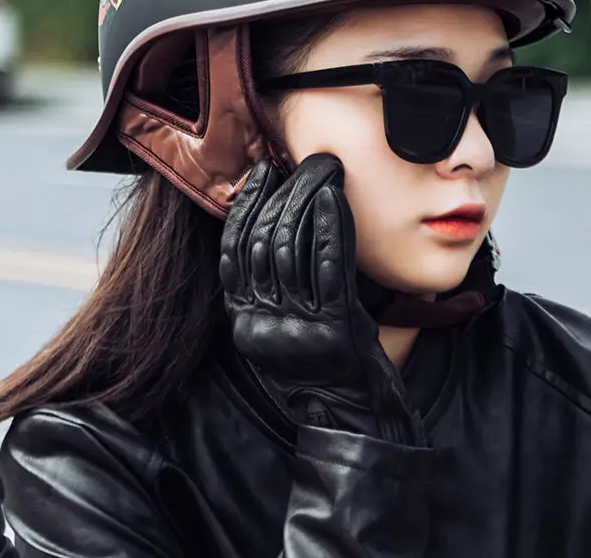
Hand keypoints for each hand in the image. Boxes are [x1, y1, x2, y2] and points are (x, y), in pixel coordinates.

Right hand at [219, 153, 425, 445]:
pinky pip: (328, 267)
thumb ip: (273, 291)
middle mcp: (262, 325)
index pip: (233, 252)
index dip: (246, 207)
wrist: (357, 426)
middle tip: (304, 163)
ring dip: (308, 200)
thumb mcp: (284, 334)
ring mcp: (297, 328)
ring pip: (292, 248)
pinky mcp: (334, 330)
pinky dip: (330, 227)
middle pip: (264, 242)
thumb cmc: (326, 375)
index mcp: (244, 323)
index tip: (262, 172)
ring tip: (322, 170)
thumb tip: (277, 225)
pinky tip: (333, 197)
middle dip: (283, 193)